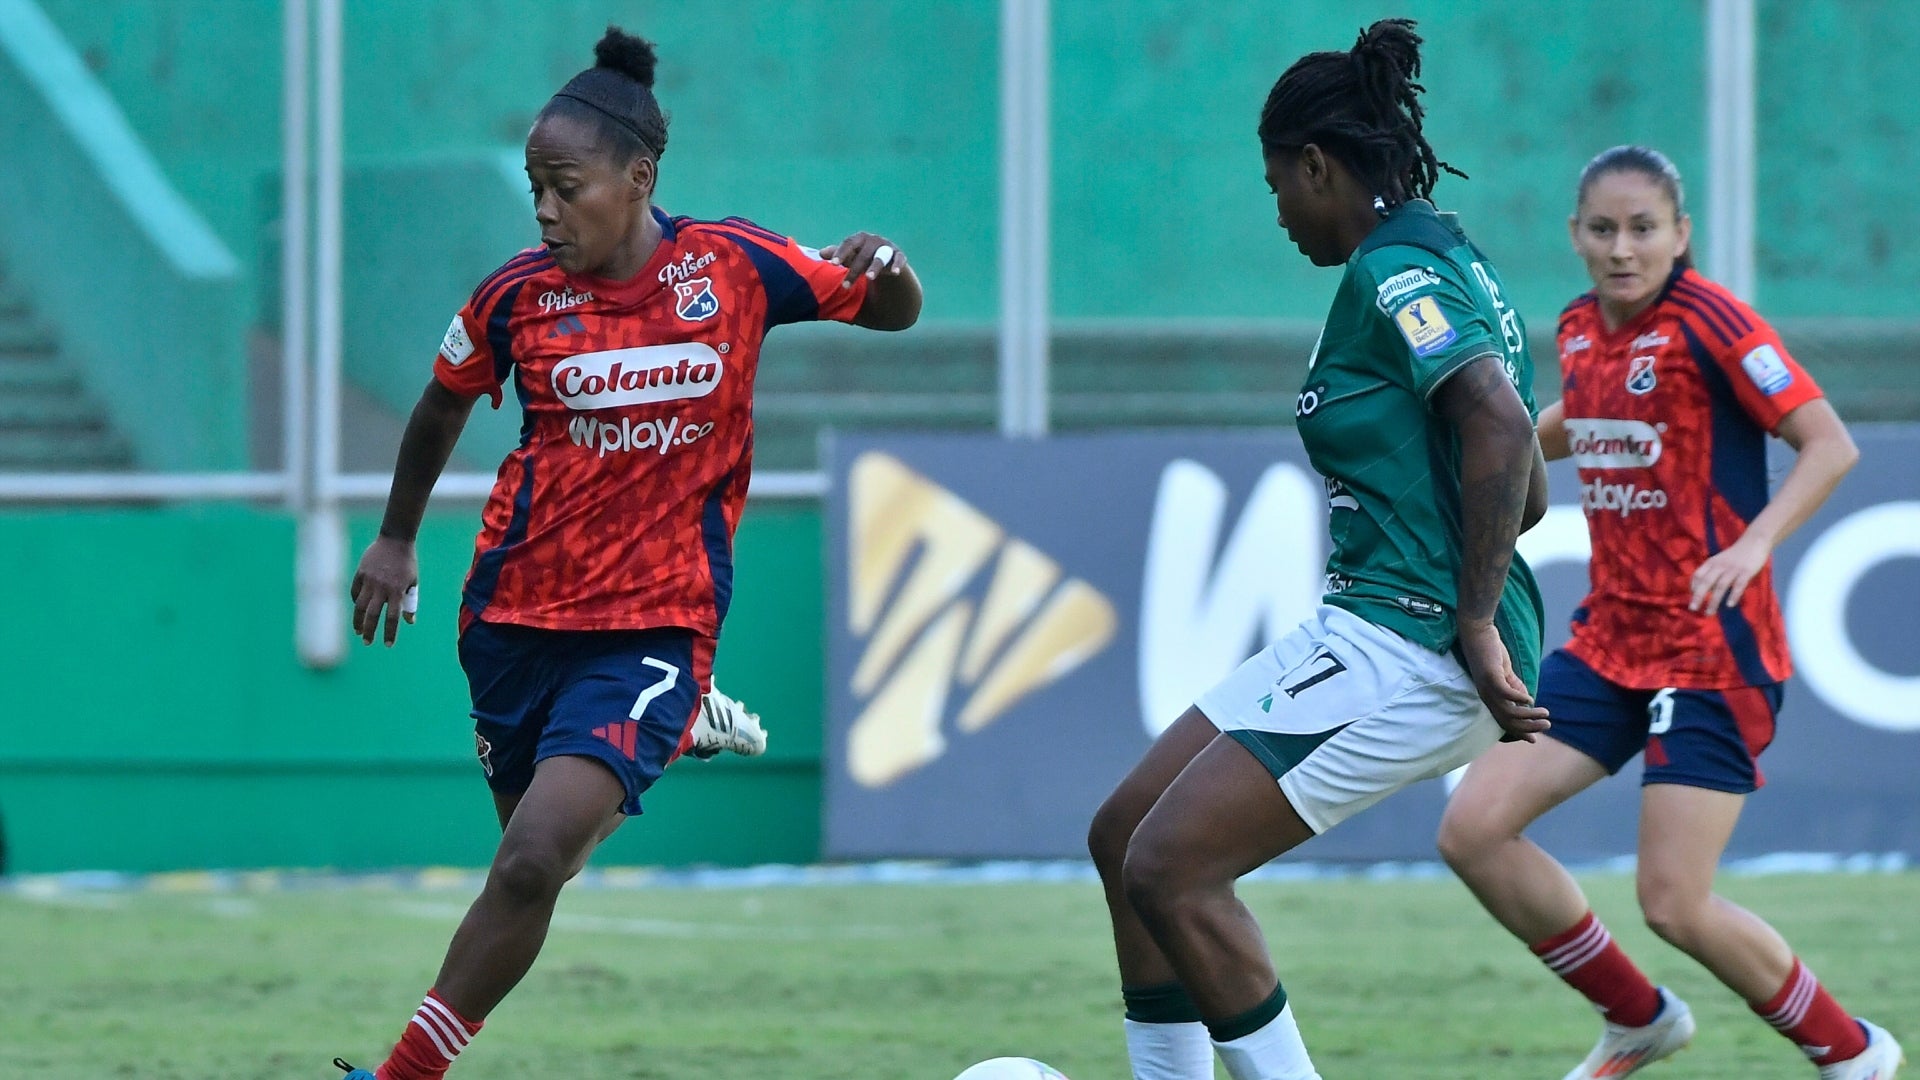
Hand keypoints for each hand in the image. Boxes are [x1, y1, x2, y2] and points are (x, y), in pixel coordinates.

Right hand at [351, 534, 417, 646]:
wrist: (395, 540)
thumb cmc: (407, 564)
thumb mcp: (412, 582)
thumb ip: (410, 602)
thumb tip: (409, 622)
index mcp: (397, 591)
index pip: (392, 617)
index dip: (389, 632)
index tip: (388, 644)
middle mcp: (382, 587)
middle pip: (372, 615)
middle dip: (369, 631)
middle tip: (367, 642)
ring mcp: (369, 580)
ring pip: (359, 605)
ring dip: (357, 621)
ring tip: (357, 631)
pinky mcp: (360, 573)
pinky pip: (355, 591)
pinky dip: (355, 601)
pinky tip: (357, 610)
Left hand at [817, 232, 908, 288]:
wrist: (886, 257)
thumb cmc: (862, 255)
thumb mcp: (850, 255)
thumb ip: (837, 254)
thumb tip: (821, 253)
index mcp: (859, 238)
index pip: (848, 243)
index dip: (841, 253)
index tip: (833, 265)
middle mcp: (874, 240)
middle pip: (863, 255)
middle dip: (854, 270)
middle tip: (845, 286)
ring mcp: (887, 247)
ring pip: (881, 257)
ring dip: (875, 267)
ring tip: (869, 278)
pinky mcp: (899, 255)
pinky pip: (899, 259)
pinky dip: (897, 266)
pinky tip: (894, 273)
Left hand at [1457, 619, 1549, 742]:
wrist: (1478, 632)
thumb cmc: (1490, 652)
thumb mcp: (1505, 673)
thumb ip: (1515, 686)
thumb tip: (1527, 701)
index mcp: (1490, 697)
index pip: (1504, 721)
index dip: (1519, 732)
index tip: (1534, 740)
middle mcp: (1486, 696)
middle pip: (1507, 720)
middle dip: (1528, 727)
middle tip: (1546, 726)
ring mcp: (1487, 687)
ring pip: (1508, 710)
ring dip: (1528, 715)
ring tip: (1545, 714)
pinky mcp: (1490, 676)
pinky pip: (1505, 693)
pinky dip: (1518, 699)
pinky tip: (1531, 700)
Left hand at [1690, 533, 1770, 615]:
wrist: (1754, 541)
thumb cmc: (1736, 554)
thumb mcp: (1720, 560)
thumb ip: (1713, 572)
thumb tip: (1708, 590)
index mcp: (1712, 562)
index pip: (1697, 575)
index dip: (1693, 587)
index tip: (1692, 599)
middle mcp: (1720, 565)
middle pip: (1706, 582)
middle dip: (1698, 596)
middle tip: (1693, 609)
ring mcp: (1733, 569)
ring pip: (1721, 586)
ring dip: (1714, 601)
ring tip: (1709, 613)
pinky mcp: (1746, 571)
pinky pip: (1739, 585)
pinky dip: (1733, 595)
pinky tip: (1729, 605)